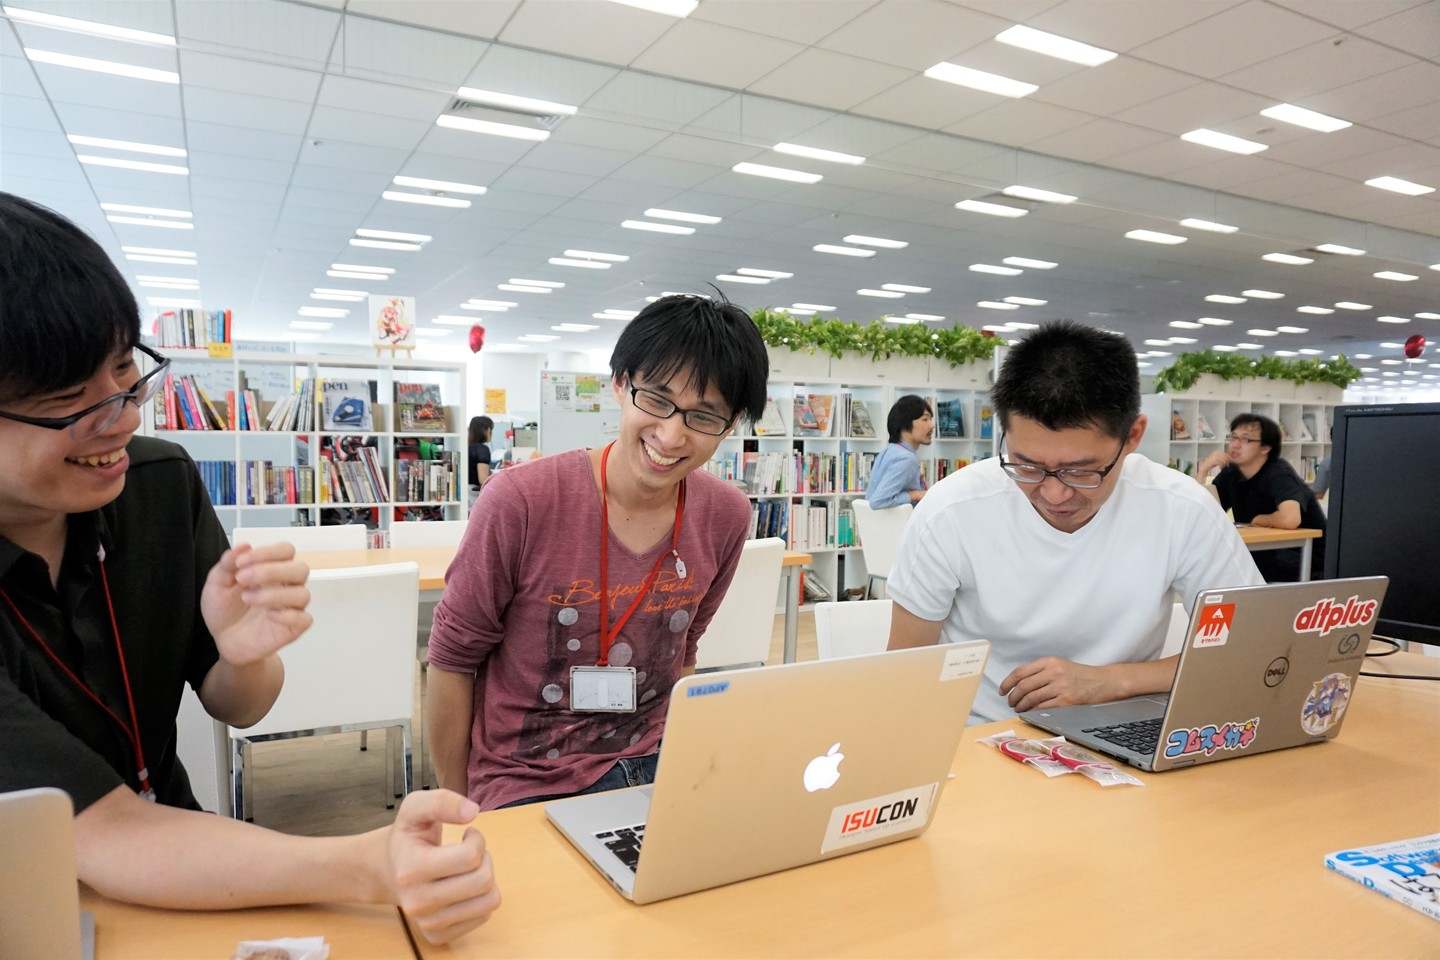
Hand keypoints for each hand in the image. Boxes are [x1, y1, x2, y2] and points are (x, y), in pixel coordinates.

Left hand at [201, 543, 311, 666]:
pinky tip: (268, 615)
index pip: (285, 551)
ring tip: (247, 598)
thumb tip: (243, 546)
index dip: (266, 552)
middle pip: (300, 569)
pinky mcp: (292, 628)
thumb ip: (228, 564)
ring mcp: (291, 607)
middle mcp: (286, 586)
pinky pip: (304, 619)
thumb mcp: (217, 583)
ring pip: (302, 594)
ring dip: (273, 594)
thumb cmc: (224, 610)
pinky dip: (287, 615)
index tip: (241, 562)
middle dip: (272, 571)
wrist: (223, 640)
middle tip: (243, 579)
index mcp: (272, 570)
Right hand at [386, 790, 500, 944]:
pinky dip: (480, 899)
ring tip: (467, 870)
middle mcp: (417, 902)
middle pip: (483, 881)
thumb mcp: (416, 807)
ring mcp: (427, 922)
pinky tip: (462, 888)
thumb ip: (442, 801)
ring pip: (489, 902)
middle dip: (484, 859)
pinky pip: (483, 917)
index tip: (468, 834)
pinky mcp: (437, 935)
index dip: (477, 840)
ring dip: (485, 879)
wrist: (385, 870)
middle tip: (469, 853)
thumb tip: (472, 811)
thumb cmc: (406, 837)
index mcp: (411, 869)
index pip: (470, 857)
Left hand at [1000, 657, 1113, 712]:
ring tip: (1018, 708)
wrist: (1103, 682)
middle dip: (1013, 696)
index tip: (1002, 690)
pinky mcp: (1067, 701)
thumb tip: (1017, 684)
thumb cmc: (1079, 675)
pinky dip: (1033, 711)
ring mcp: (1061, 687)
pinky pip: (1043, 708)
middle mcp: (1054, 672)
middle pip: (1023, 686)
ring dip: (1021, 706)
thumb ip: (1040, 671)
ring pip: (1031, 698)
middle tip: (1010, 702)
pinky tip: (1030, 712)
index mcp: (1049, 662)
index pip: (1020, 672)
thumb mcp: (1059, 665)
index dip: (1007, 683)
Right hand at [1200, 451, 1229, 475]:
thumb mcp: (1218, 460)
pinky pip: (1221, 463)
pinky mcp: (1213, 460)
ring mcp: (1214, 456)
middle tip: (1226, 466)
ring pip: (1224, 460)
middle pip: (1226, 457)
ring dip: (1224, 465)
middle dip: (1227, 462)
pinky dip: (1221, 466)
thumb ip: (1224, 458)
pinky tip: (1220, 468)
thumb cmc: (1212, 464)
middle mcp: (1216, 453)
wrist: (1204, 467)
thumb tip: (1232, 459)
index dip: (1230, 459)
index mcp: (1217, 452)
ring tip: (1222, 467)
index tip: (1231, 463)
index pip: (1226, 454)